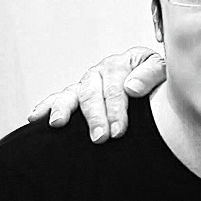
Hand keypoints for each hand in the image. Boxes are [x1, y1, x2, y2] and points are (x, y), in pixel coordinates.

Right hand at [24, 47, 167, 141]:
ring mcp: (88, 83)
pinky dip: (47, 106)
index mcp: (126, 62)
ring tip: (59, 123)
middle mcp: (103, 71)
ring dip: (65, 109)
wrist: (160, 91)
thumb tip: (131, 87)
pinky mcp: (77, 95)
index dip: (117, 109)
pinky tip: (35, 117)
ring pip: (73, 94)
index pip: (117, 86)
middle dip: (95, 116)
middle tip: (99, 138)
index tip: (119, 130)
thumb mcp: (165, 74)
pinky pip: (59, 98)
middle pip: (93, 93)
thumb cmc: (163, 85)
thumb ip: (152, 74)